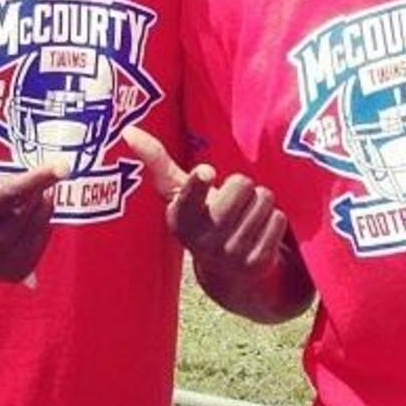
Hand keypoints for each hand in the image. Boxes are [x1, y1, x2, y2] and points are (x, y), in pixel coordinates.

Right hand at [0, 108, 66, 283]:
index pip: (10, 195)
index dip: (38, 178)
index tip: (64, 164)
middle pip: (31, 208)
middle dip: (36, 187)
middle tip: (23, 177)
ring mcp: (2, 262)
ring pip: (41, 223)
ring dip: (39, 204)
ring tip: (21, 196)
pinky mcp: (15, 272)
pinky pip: (43, 239)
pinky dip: (40, 222)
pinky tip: (23, 215)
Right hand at [122, 125, 286, 279]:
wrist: (228, 274)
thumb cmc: (203, 216)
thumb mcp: (179, 193)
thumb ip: (157, 161)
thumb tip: (127, 131)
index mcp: (179, 219)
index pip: (189, 195)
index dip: (200, 182)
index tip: (207, 171)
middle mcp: (201, 241)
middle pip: (242, 184)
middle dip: (244, 186)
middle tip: (235, 201)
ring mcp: (229, 255)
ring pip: (264, 200)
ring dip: (261, 203)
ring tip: (247, 217)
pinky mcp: (256, 264)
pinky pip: (278, 220)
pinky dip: (274, 221)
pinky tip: (260, 232)